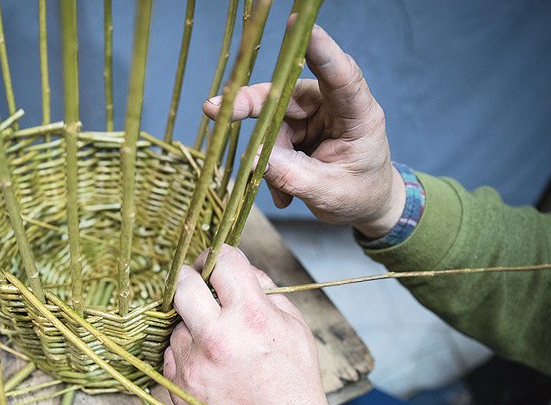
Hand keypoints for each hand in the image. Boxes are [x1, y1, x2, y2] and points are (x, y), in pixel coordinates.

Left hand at [164, 245, 338, 404]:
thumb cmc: (294, 381)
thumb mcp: (294, 326)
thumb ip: (266, 290)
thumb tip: (240, 270)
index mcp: (251, 317)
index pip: (223, 261)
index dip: (221, 254)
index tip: (218, 260)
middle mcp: (217, 337)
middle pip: (183, 284)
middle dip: (192, 277)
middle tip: (200, 281)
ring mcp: (192, 363)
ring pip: (178, 321)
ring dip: (193, 322)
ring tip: (218, 341)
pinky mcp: (177, 385)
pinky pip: (173, 352)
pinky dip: (188, 350)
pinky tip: (210, 363)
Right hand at [203, 25, 403, 238]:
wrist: (365, 204)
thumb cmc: (359, 195)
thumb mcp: (328, 193)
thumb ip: (293, 177)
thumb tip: (252, 158)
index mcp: (358, 115)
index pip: (342, 77)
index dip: (321, 51)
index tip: (300, 27)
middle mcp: (332, 106)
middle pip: (286, 94)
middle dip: (250, 104)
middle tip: (213, 109)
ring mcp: (312, 115)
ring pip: (271, 122)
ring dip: (268, 157)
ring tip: (284, 192)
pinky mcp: (296, 127)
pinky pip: (269, 142)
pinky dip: (270, 168)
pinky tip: (285, 193)